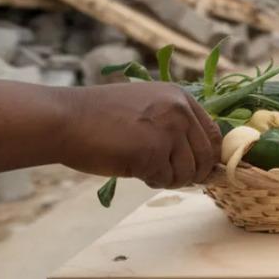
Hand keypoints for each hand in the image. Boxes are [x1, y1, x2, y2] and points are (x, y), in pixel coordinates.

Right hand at [59, 82, 221, 188]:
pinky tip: (134, 170)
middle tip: (171, 177)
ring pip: (188, 172)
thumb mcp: (147, 107)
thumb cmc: (99, 117)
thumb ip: (174, 123)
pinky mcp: (153, 152)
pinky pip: (165, 179)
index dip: (208, 156)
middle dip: (192, 173)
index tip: (198, 168)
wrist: (64, 119)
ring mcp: (168, 131)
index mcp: (180, 97)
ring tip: (146, 171)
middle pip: (206, 156)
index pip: (214, 133)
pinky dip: (152, 181)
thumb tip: (202, 157)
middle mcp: (180, 111)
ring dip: (170, 179)